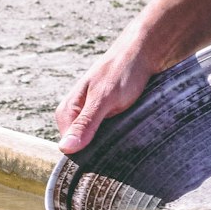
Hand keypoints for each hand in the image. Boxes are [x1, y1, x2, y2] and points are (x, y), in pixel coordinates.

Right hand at [55, 39, 155, 154]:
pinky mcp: (109, 116)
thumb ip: (86, 123)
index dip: (86, 156)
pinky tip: (131, 131)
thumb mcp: (104, 99)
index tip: (105, 156)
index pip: (70, 150)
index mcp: (68, 112)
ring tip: (128, 134)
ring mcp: (93, 116)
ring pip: (99, 143)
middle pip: (84, 148)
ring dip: (113, 143)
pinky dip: (121, 136)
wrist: (146, 52)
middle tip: (121, 142)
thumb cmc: (123, 71)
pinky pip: (111, 136)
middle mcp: (77, 116)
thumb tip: (65, 148)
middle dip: (101, 150)